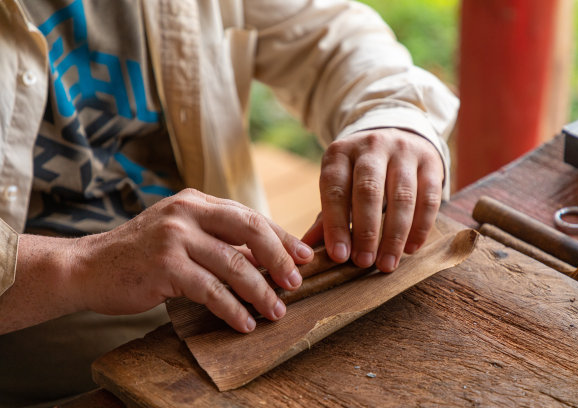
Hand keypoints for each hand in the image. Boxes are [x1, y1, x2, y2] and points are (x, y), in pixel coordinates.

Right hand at [68, 189, 312, 332]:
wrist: (88, 267)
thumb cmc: (141, 253)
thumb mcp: (181, 234)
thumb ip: (219, 239)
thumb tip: (266, 258)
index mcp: (196, 201)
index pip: (249, 216)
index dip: (281, 236)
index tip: (304, 256)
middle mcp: (187, 212)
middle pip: (249, 230)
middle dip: (279, 258)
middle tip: (296, 283)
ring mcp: (175, 237)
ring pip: (234, 264)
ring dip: (260, 291)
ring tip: (276, 310)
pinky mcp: (164, 266)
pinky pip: (210, 290)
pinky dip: (232, 309)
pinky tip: (244, 323)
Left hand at [302, 128, 443, 271]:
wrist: (397, 137)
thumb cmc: (360, 173)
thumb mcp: (340, 184)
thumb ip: (326, 216)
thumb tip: (307, 250)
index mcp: (340, 153)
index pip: (335, 189)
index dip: (336, 224)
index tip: (339, 256)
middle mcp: (371, 147)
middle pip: (368, 190)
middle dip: (366, 231)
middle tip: (363, 262)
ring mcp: (403, 151)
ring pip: (401, 196)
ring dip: (394, 235)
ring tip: (386, 263)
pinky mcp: (431, 161)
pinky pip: (429, 198)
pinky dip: (420, 227)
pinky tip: (410, 248)